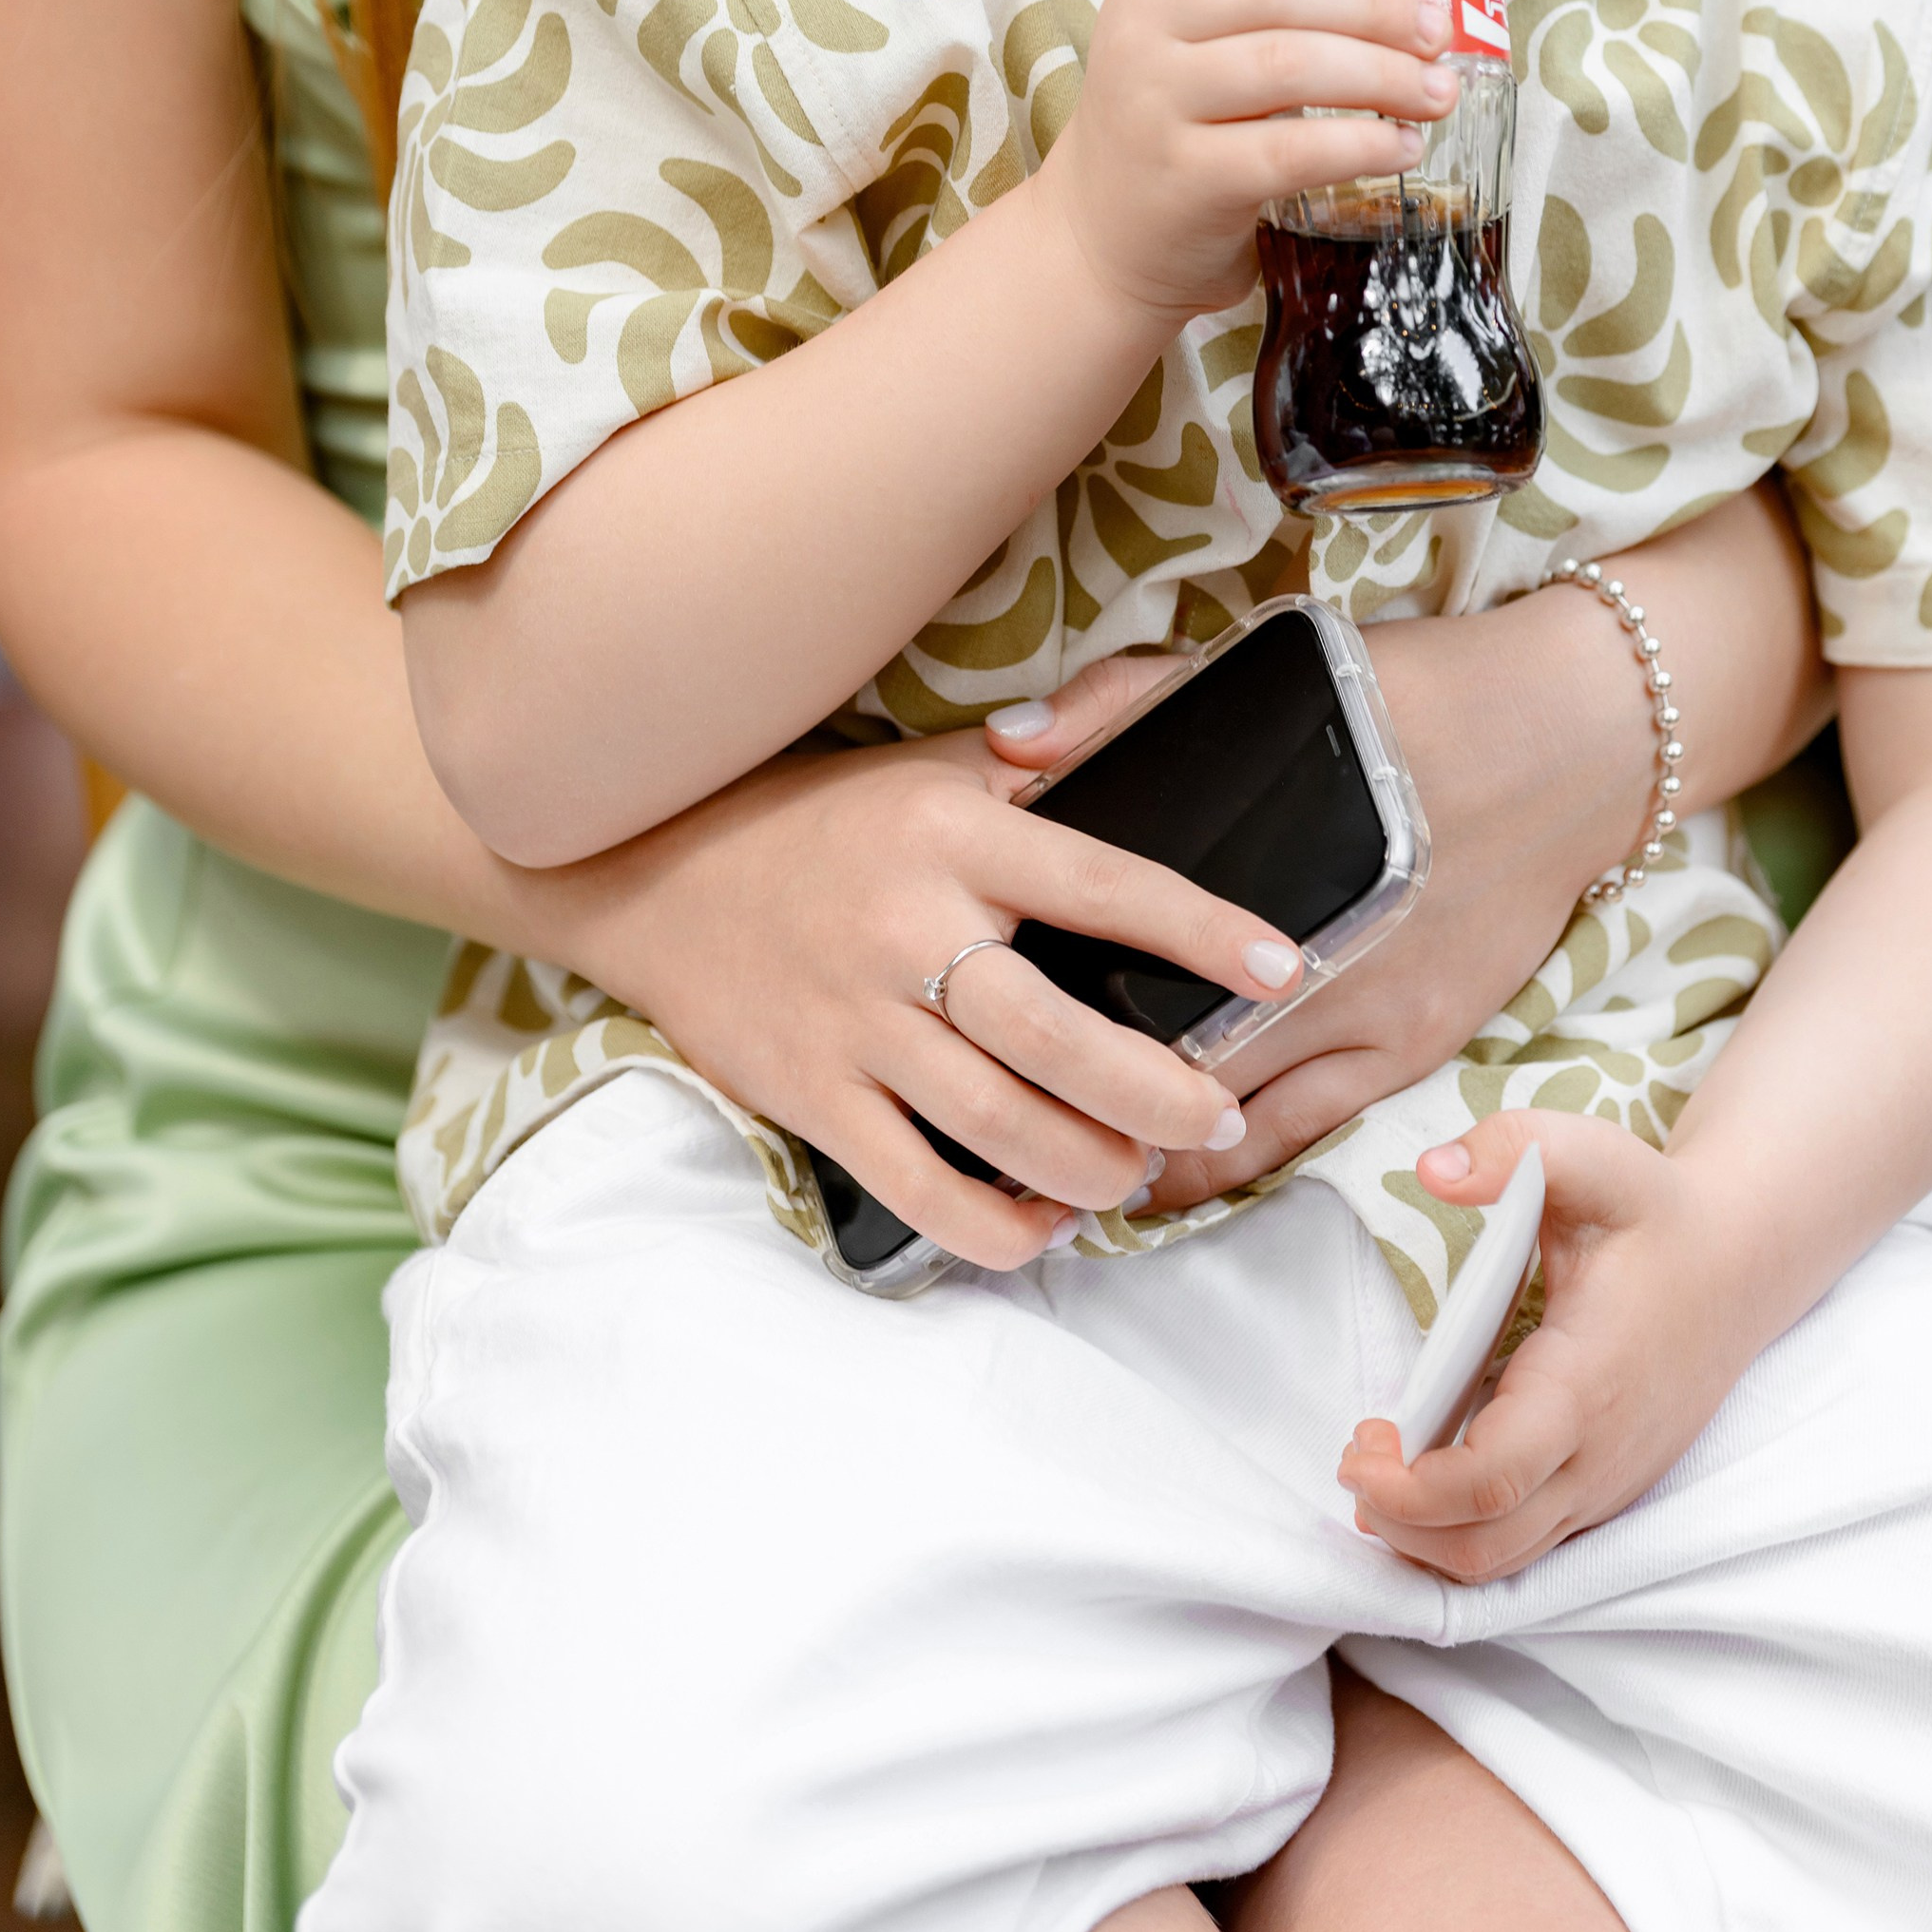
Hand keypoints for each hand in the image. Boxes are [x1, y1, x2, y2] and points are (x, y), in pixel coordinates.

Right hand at [545, 726, 1297, 1272]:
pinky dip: (993, 1223)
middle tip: (1218, 1114)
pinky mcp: (808, 1093)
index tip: (1281, 965)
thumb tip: (1144, 708)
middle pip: (1056, 1034)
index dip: (1197, 928)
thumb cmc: (818, 817)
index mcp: (952, 834)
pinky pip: (916, 1186)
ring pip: (996, 1124)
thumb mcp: (929, 764)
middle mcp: (906, 927)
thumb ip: (1043, 749)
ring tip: (1141, 1173)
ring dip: (1091, 1166)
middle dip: (1159, 1092)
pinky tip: (1043, 1222)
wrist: (651, 869)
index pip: (1100, 882)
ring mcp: (853, 1021)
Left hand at [984, 602, 1638, 1211]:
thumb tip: (1007, 744)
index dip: (1044, 1023)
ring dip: (1153, 1152)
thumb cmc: (1411, 696)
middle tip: (998, 1126)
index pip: (1127, 968)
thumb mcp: (1266, 669)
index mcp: (1256, 870)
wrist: (1569, 739)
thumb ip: (1126, 699)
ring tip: (1067, 1171)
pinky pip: (1310, 1135)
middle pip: (1172, 1068)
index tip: (971, 1039)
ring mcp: (1372, 1020)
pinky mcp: (1416, 1049)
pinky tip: (1177, 1169)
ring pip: (1236, 1128)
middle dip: (1082, 1107)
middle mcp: (1316, 963)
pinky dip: (1237, 1159)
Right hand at [1038, 0, 1454, 318]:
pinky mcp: (1186, 179)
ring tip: (1437, 92)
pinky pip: (1291, 150)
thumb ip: (1258, 11)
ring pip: (1289, 64)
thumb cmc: (1169, 133)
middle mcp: (1141, 34)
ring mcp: (1156, 106)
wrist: (1099, 240)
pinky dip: (1360, 145)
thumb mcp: (1186, 49)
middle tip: (1435, 34)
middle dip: (1374, 8)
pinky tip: (1401, 147)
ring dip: (1382, 74)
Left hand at [1337, 1112, 1757, 1580]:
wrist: (1740, 1264)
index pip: (1492, 1480)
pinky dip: (1462, 1534)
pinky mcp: (1605, 1492)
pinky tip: (1425, 1481)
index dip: (1410, 1486)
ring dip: (1424, 1538)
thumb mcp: (1590, 1155)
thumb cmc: (1656, 1214)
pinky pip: (1527, 1545)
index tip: (1359, 1442)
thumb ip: (1512, 1148)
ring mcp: (1607, 1485)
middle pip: (1485, 1546)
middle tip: (1355, 1454)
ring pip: (1503, 1562)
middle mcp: (1600, 1456)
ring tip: (1378, 1470)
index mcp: (1586, 1384)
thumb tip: (1433, 1170)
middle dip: (1399, 1520)